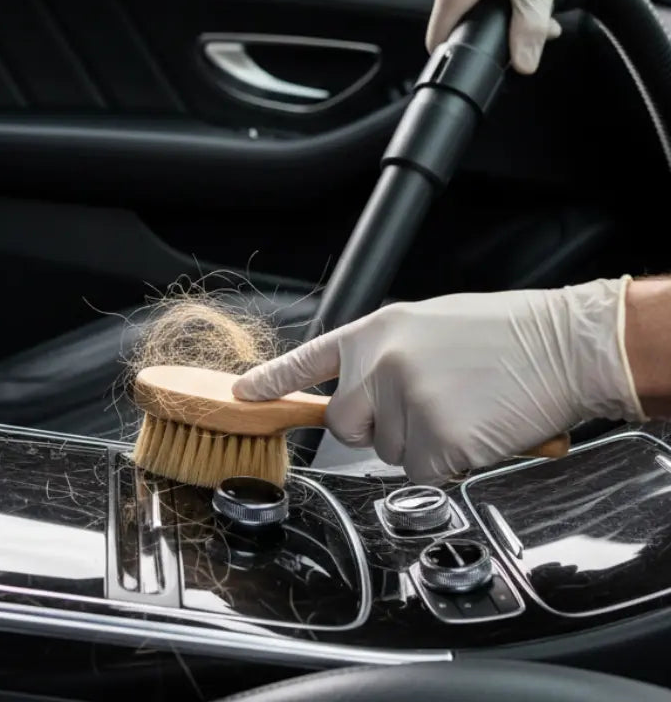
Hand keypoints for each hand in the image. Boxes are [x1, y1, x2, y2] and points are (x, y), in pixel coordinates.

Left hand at [233, 280, 642, 483]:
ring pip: (389, 454)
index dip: (273, 382)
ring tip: (464, 407)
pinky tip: (475, 431)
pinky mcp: (434, 441)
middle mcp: (380, 364)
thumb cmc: (504, 334)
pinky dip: (449, 466)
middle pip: (346, 426)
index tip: (241, 396)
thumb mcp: (429, 326)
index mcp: (376, 331)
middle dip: (378, 429)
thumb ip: (387, 356)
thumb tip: (367, 392)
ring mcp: (405, 402)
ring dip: (423, 445)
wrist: (561, 344)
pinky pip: (423, 475)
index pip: (310, 360)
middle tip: (430, 406)